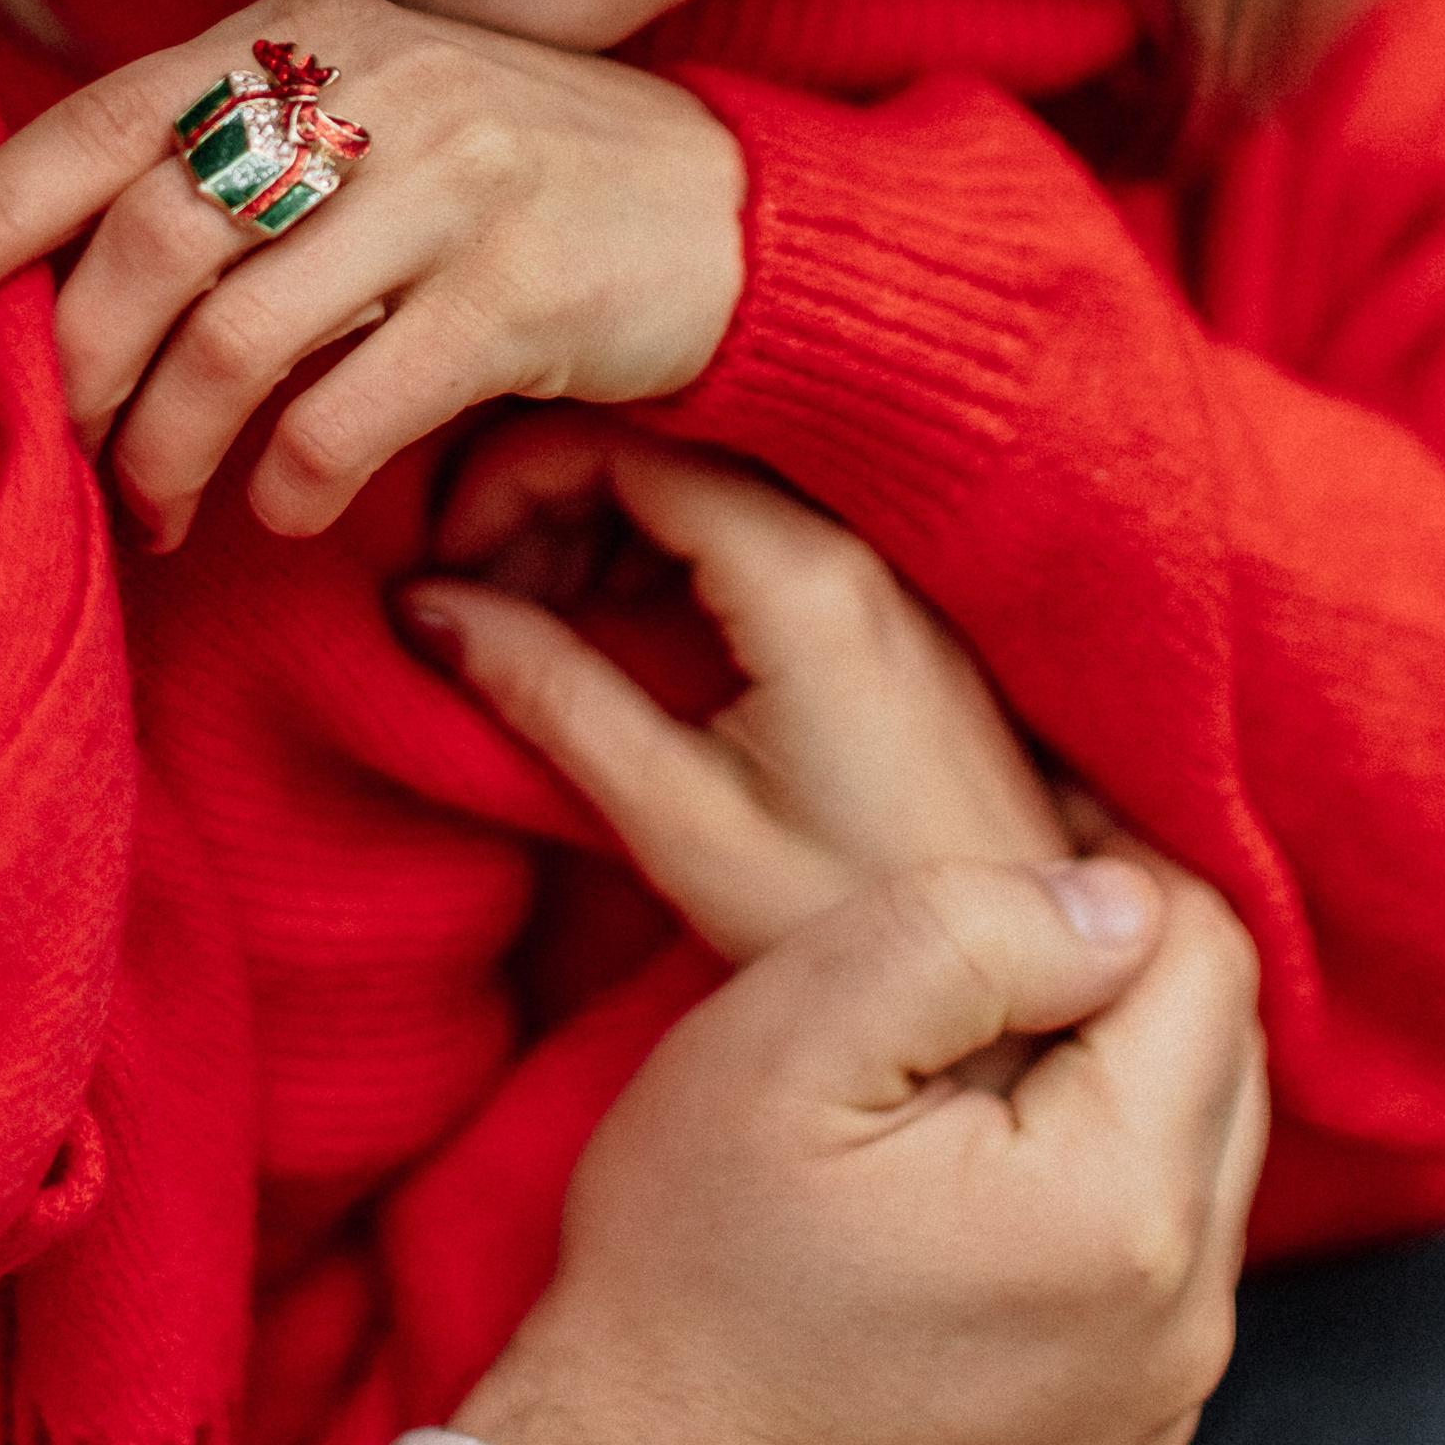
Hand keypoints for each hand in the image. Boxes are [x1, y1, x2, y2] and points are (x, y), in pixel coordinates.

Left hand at [0, 0, 743, 544]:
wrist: (727, 211)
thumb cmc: (502, 180)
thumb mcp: (361, 117)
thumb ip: (223, 160)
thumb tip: (40, 270)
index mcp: (298, 32)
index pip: (99, 122)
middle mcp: (367, 83)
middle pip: (148, 242)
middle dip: (78, 373)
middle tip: (65, 454)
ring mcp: (449, 179)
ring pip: (232, 338)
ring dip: (169, 451)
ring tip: (162, 508)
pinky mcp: (520, 288)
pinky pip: (346, 410)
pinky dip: (288, 480)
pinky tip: (283, 503)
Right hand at [402, 428, 1070, 962]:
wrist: (1022, 1002)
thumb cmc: (850, 922)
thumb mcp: (680, 820)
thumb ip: (550, 696)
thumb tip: (422, 609)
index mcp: (806, 580)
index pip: (623, 443)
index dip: (507, 481)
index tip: (441, 562)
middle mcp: (853, 547)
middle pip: (660, 445)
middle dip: (539, 501)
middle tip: (466, 594)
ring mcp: (878, 574)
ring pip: (699, 483)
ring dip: (591, 529)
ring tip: (521, 621)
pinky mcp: (884, 615)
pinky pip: (745, 530)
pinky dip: (652, 557)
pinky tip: (603, 631)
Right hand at [454, 849, 1266, 1444]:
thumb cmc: (692, 1262)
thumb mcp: (790, 1034)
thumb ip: (969, 930)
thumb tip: (1114, 901)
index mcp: (1120, 1203)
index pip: (1208, 953)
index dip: (1107, 865)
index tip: (992, 861)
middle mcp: (1184, 1316)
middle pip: (1225, 1050)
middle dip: (1119, 972)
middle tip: (968, 952)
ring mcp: (1163, 1394)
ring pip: (1201, 1152)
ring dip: (1112, 1076)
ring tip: (957, 1059)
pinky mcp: (1123, 1436)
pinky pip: (1164, 1258)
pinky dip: (1098, 1182)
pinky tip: (966, 1173)